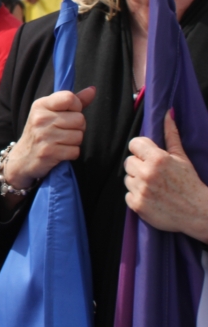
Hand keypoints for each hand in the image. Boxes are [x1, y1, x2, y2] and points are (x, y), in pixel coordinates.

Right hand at [3, 87, 95, 189]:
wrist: (22, 158)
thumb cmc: (41, 132)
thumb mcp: (50, 112)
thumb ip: (72, 101)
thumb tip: (93, 90)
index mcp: (41, 105)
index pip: (70, 98)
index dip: (76, 107)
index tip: (68, 113)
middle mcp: (41, 118)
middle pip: (79, 119)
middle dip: (77, 127)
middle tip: (64, 131)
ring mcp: (44, 135)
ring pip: (79, 136)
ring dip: (74, 142)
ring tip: (61, 142)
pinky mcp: (48, 152)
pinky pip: (75, 151)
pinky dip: (71, 153)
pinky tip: (60, 151)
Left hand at [124, 111, 207, 241]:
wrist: (198, 213)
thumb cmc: (190, 183)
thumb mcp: (182, 157)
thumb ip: (171, 135)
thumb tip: (168, 113)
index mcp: (157, 159)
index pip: (134, 144)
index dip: (141, 149)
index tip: (149, 156)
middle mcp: (147, 173)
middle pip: (128, 161)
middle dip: (139, 165)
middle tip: (154, 173)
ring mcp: (141, 190)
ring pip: (127, 178)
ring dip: (137, 181)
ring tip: (154, 186)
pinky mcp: (137, 205)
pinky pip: (127, 194)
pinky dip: (137, 196)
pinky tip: (151, 197)